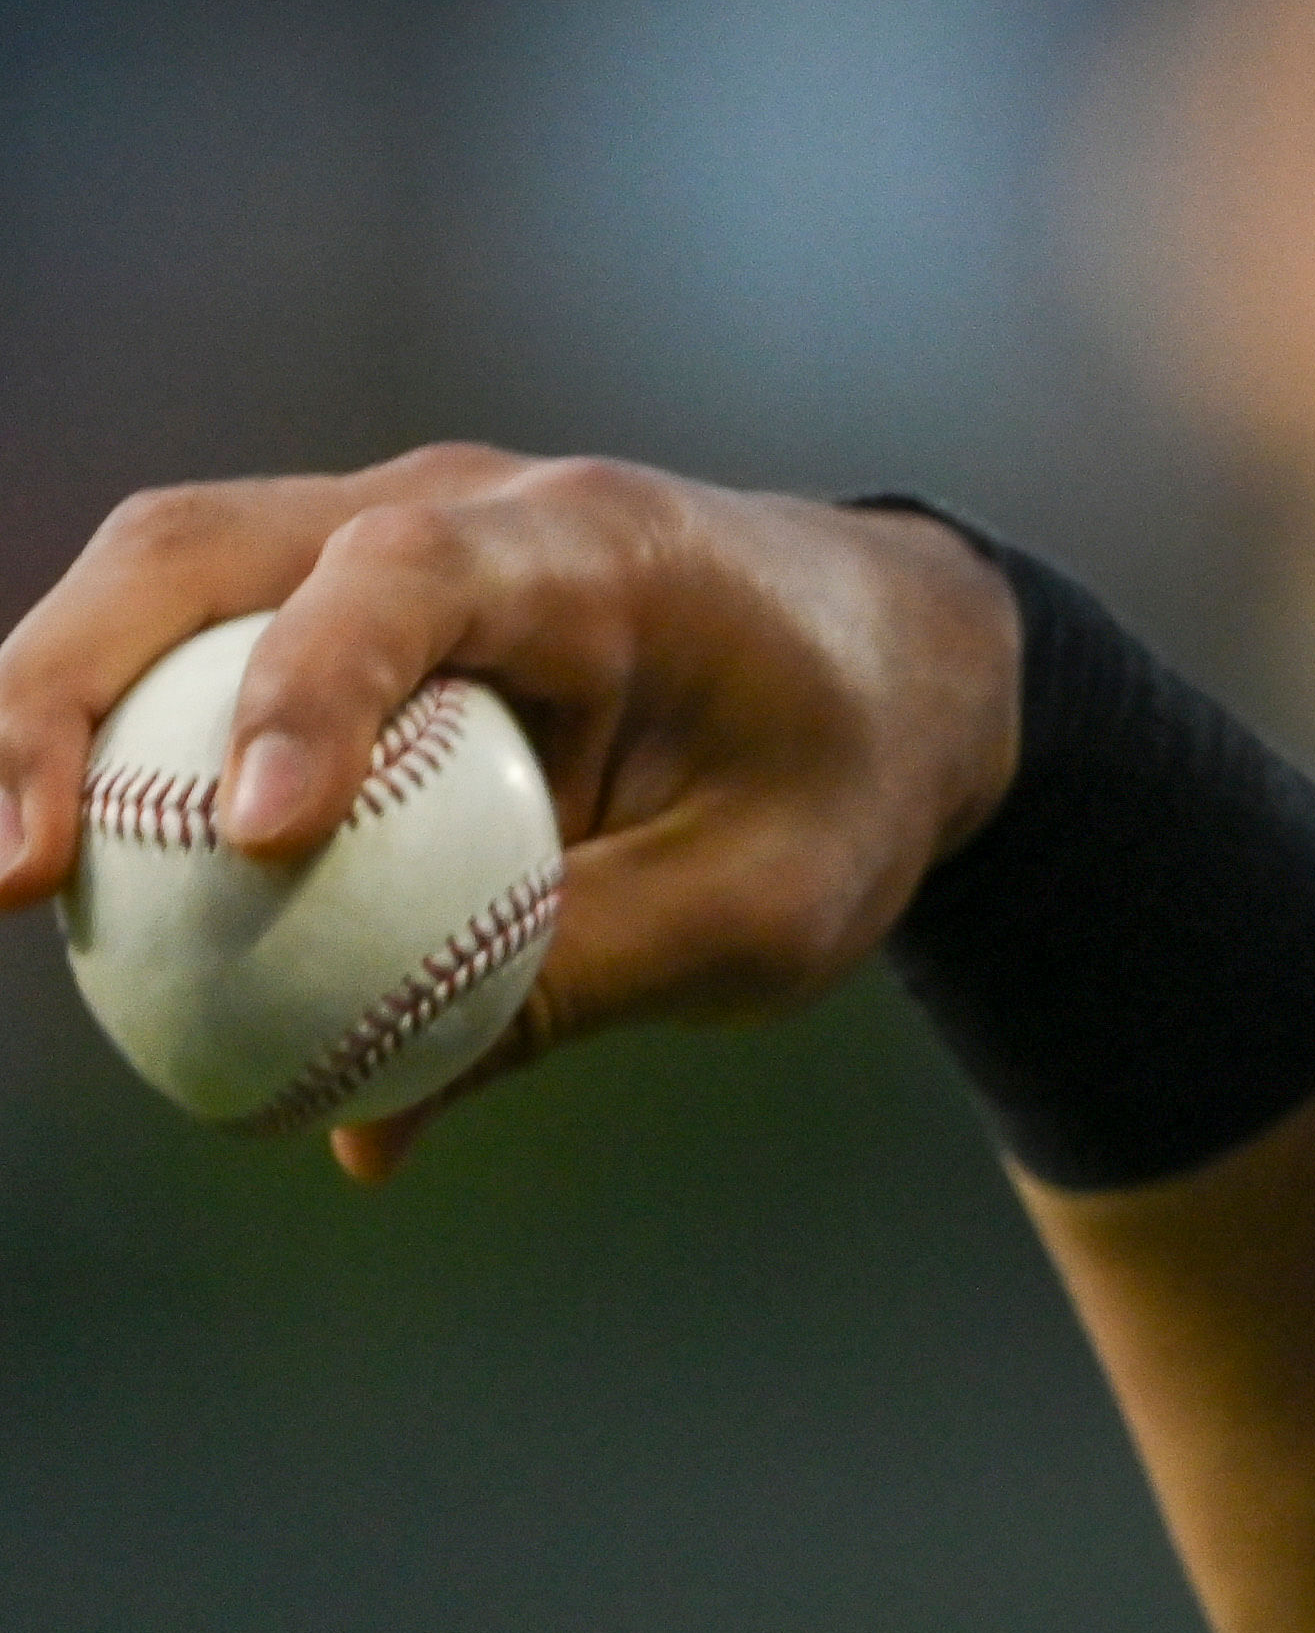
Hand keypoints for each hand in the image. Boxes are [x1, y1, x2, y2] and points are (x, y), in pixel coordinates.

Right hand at [0, 450, 1023, 1173]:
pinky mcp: (337, 608)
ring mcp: (380, 540)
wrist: (907, 662)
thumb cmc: (850, 774)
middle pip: (202, 551)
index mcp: (595, 549)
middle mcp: (463, 509)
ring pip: (159, 590)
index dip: (311, 688)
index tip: (257, 838)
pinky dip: (104, 757)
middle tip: (9, 871)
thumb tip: (358, 1123)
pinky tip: (54, 889)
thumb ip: (578, 984)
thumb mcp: (768, 904)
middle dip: (65, 690)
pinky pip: (187, 664)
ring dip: (41, 717)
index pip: (414, 574)